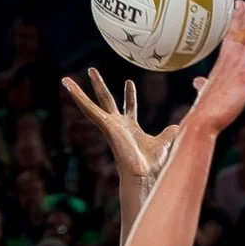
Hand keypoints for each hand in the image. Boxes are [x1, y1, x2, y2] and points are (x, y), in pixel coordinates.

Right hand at [61, 69, 177, 181]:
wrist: (144, 175)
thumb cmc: (152, 164)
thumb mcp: (165, 142)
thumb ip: (169, 134)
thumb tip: (177, 127)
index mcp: (130, 129)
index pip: (129, 108)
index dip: (130, 96)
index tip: (129, 82)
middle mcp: (117, 126)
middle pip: (107, 101)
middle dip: (100, 86)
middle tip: (93, 71)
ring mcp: (109, 126)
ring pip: (92, 105)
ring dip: (80, 92)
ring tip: (67, 79)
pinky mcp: (105, 126)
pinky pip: (88, 109)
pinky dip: (78, 97)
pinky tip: (68, 86)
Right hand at [188, 0, 244, 134]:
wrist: (202, 119)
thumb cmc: (203, 108)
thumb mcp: (204, 91)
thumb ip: (203, 84)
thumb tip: (198, 83)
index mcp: (222, 60)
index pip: (230, 32)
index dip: (237, 16)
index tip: (243, 1)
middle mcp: (232, 58)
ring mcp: (240, 66)